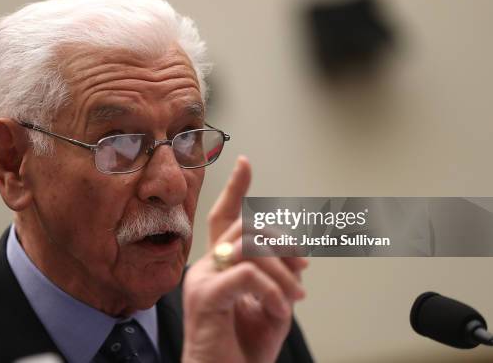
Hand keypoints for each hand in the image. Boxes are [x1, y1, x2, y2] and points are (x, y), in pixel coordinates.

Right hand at [182, 156, 307, 362]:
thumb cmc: (244, 350)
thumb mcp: (272, 305)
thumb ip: (279, 275)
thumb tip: (293, 255)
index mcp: (219, 266)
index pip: (225, 218)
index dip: (235, 189)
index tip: (246, 163)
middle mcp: (205, 266)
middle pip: (245, 227)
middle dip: (282, 239)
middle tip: (304, 262)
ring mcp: (202, 280)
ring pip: (249, 246)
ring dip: (283, 271)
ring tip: (295, 298)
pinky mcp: (205, 298)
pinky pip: (247, 274)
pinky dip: (273, 290)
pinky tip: (280, 308)